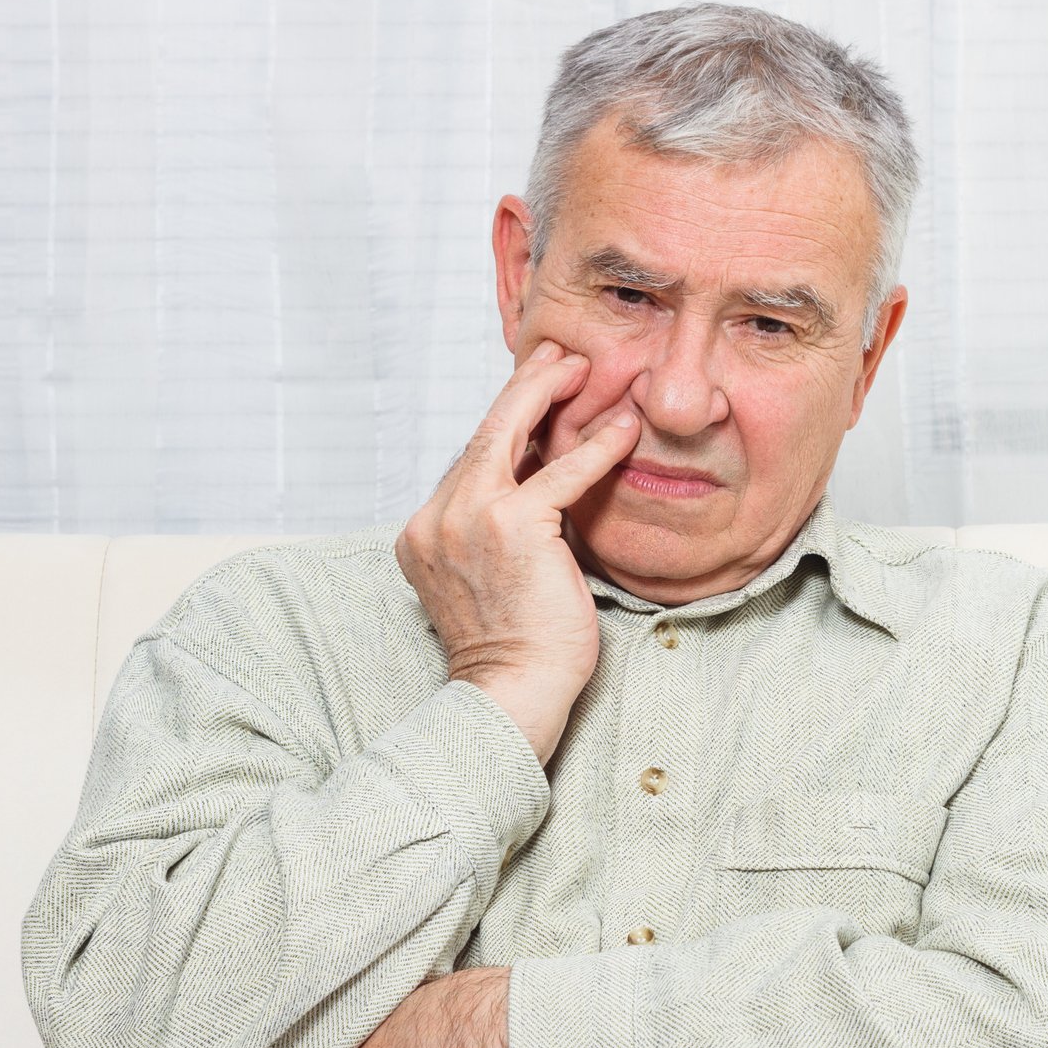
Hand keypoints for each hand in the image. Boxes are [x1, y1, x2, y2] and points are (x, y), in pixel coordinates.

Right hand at [395, 340, 638, 762]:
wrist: (508, 694)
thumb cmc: (513, 651)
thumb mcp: (491, 582)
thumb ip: (500, 535)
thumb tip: (538, 497)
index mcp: (424, 534)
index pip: (470, 465)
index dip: (505, 426)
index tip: (532, 394)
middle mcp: (436, 520)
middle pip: (482, 436)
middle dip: (521, 388)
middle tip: (555, 354)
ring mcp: (467, 519)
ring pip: (507, 436)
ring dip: (547, 393)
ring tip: (580, 366)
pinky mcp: (512, 527)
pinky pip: (560, 473)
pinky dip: (595, 448)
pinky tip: (623, 428)